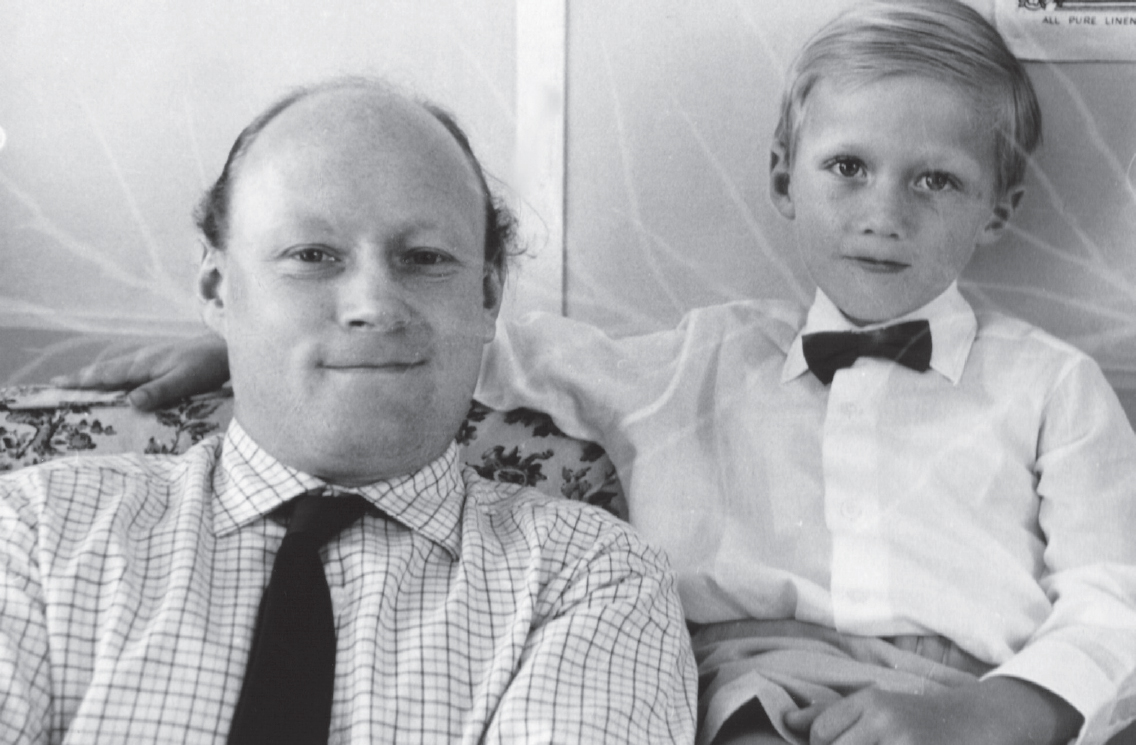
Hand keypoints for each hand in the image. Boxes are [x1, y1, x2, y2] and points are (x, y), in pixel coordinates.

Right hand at [51, 334, 229, 410]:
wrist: (228, 348)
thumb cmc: (208, 365)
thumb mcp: (184, 380)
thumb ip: (159, 391)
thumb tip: (130, 402)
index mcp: (143, 364)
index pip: (106, 375)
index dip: (81, 381)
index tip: (55, 384)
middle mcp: (143, 360)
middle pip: (106, 371)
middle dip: (82, 379)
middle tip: (56, 385)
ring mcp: (153, 361)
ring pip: (118, 371)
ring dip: (98, 378)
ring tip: (80, 386)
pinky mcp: (163, 364)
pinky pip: (132, 372)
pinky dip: (118, 378)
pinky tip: (120, 384)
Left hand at [783, 677, 1080, 744]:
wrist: (980, 721)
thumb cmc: (919, 717)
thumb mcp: (875, 705)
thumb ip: (830, 714)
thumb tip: (788, 721)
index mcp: (871, 702)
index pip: (820, 734)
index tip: (841, 744)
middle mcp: (886, 720)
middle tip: (870, 742)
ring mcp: (907, 742)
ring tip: (883, 744)